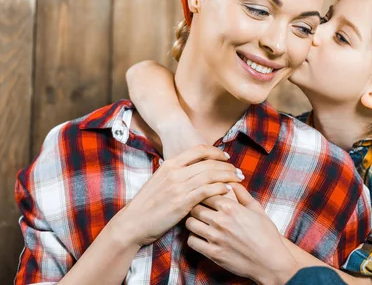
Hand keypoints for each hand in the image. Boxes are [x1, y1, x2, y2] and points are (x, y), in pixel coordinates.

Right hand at [111, 145, 243, 246]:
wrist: (133, 222)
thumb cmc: (148, 204)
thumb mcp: (160, 180)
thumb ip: (176, 172)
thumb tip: (193, 169)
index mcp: (170, 164)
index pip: (199, 150)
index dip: (216, 152)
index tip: (227, 158)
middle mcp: (175, 172)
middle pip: (209, 162)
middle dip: (227, 166)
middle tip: (238, 171)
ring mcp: (179, 187)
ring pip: (211, 175)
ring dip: (228, 176)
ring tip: (238, 180)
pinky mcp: (182, 202)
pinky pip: (207, 190)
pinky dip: (220, 188)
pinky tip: (228, 190)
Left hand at [185, 184, 299, 284]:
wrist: (270, 261)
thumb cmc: (266, 234)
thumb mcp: (257, 209)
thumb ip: (242, 193)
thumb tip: (231, 182)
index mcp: (231, 207)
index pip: (206, 193)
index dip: (205, 194)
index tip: (207, 198)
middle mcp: (221, 221)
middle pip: (195, 207)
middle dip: (196, 206)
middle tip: (200, 210)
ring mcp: (215, 238)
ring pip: (190, 223)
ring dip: (193, 221)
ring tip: (199, 223)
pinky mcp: (212, 253)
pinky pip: (191, 241)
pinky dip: (193, 238)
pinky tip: (201, 237)